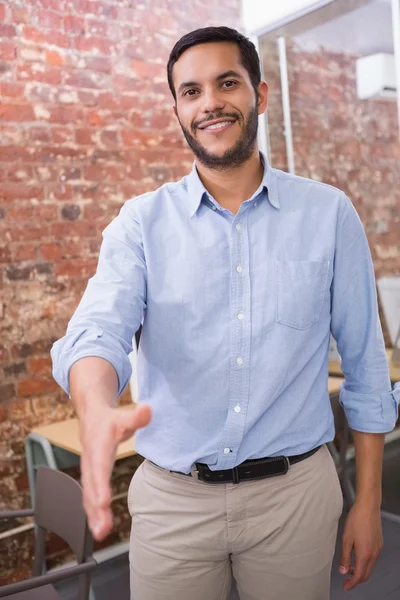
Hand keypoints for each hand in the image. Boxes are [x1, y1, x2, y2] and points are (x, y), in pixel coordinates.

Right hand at [80, 403, 150, 540]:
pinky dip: (93, 514)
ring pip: (88, 496)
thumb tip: (148, 409)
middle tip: (103, 528)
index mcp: (98, 448)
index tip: (104, 501)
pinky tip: (99, 528)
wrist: (91, 418)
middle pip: (92, 487)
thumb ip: (137, 417)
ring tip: (101, 533)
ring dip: (94, 516)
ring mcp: (88, 472)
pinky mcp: (90, 479)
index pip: (99, 468)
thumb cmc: (109, 420)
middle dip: (96, 509)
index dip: (101, 485)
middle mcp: (90, 463)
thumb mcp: (123, 417)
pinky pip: (89, 498)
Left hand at [339, 502, 382, 590]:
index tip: (345, 586)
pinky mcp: (379, 543)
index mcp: (365, 554)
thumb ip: (345, 557)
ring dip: (360, 570)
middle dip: (356, 579)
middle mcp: (374, 554)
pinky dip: (365, 562)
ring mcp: (378, 549)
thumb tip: (343, 571)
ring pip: (370, 566)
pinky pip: (373, 558)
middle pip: (366, 574)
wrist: (368, 507)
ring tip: (349, 567)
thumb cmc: (356, 520)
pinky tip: (357, 556)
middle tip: (346, 580)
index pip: (359, 576)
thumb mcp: (346, 539)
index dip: (351, 583)